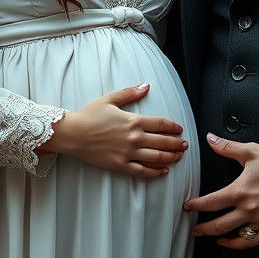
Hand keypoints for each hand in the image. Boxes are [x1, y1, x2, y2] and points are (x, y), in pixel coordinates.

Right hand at [42, 82, 187, 177]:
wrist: (73, 133)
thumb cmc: (89, 115)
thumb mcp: (110, 99)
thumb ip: (130, 93)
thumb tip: (147, 86)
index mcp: (133, 121)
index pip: (160, 124)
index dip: (173, 127)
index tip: (180, 129)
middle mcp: (134, 138)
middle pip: (162, 141)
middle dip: (176, 143)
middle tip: (185, 145)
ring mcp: (128, 153)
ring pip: (156, 157)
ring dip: (170, 157)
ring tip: (179, 157)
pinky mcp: (120, 165)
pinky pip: (141, 171)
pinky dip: (155, 172)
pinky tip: (163, 171)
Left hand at [184, 134, 258, 248]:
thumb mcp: (251, 151)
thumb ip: (227, 147)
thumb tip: (211, 139)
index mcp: (240, 191)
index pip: (210, 202)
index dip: (196, 205)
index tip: (188, 206)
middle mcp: (248, 209)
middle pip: (218, 224)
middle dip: (202, 228)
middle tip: (194, 228)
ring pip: (233, 236)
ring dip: (218, 236)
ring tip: (210, 235)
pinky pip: (251, 242)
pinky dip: (238, 244)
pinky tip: (231, 241)